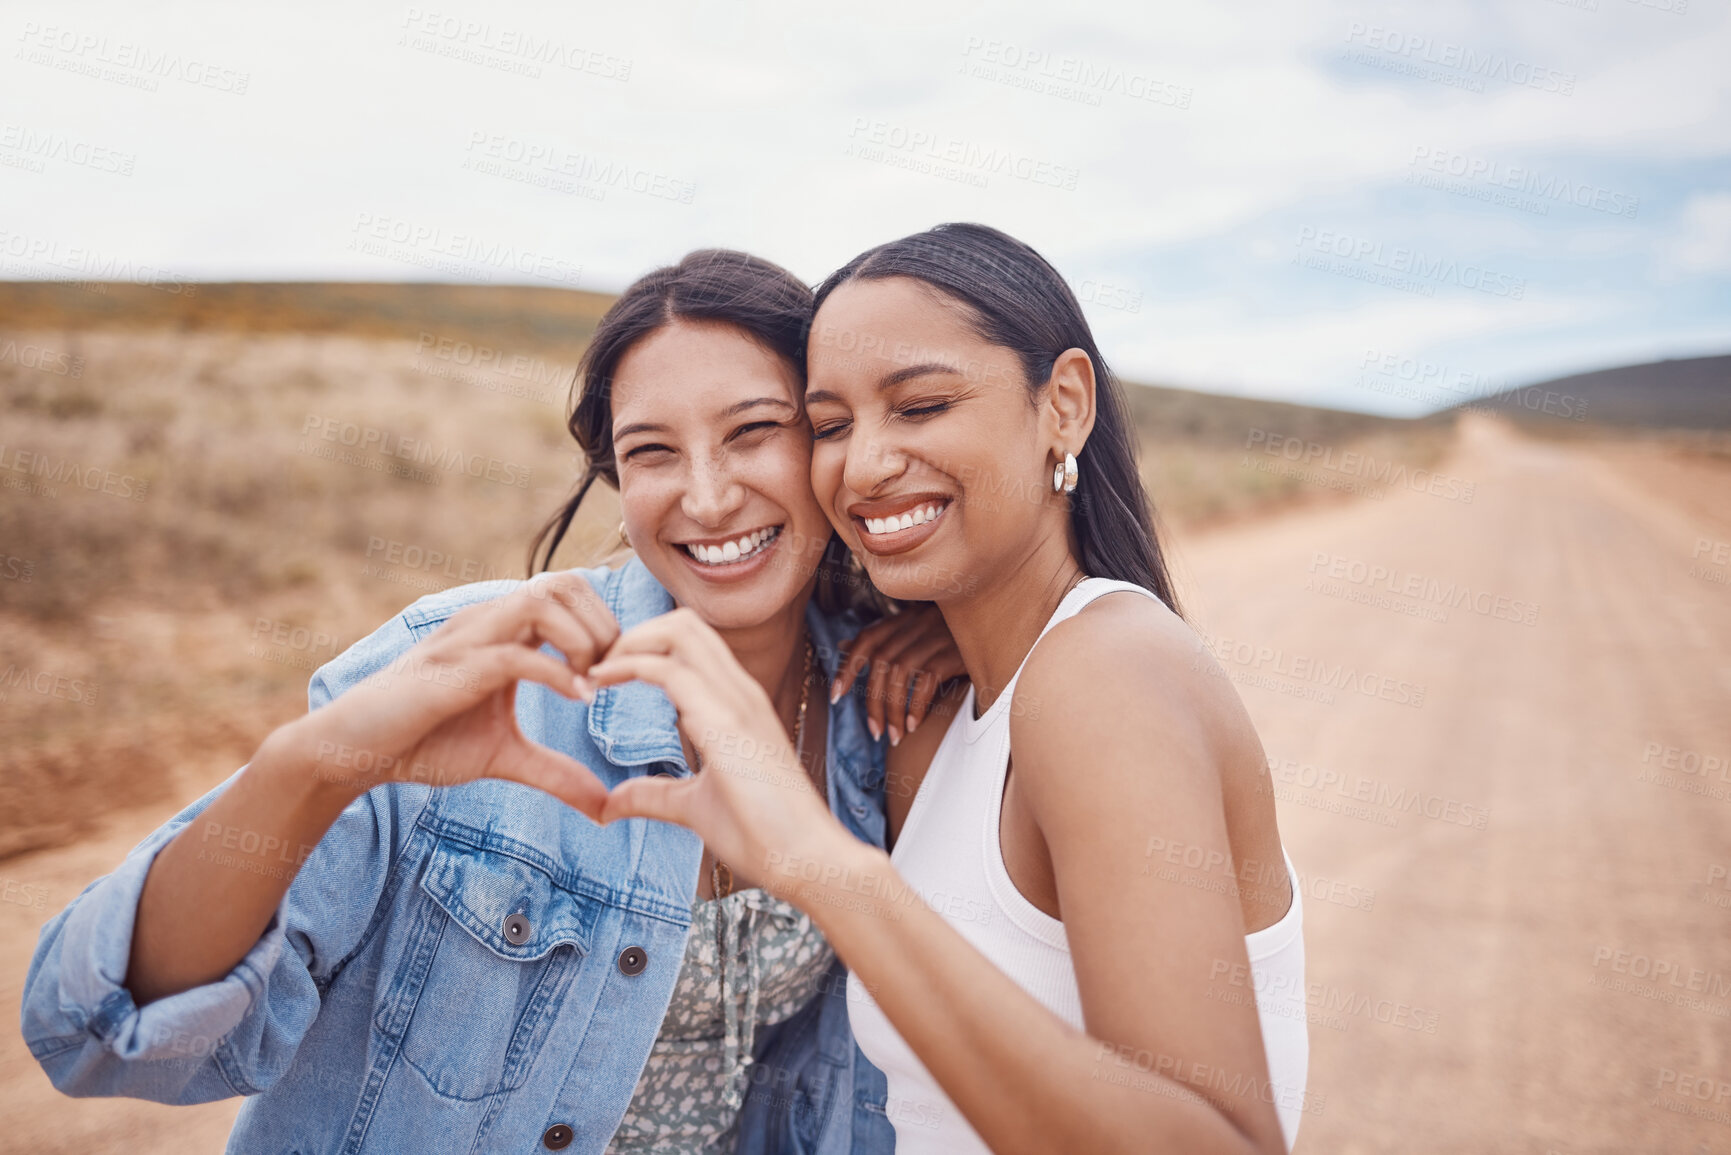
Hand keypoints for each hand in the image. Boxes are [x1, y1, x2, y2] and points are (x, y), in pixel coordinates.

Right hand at [289, 570, 614, 816]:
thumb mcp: (506, 757)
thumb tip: (607, 809)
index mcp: (503, 629)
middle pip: (564, 582)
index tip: (616, 674)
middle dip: (602, 625)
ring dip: (581, 639)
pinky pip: (514, 655)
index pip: (570, 589)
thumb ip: (557, 774)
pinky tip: (576, 700)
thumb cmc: (425, 743)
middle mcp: (487, 621)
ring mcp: (467, 640)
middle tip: (609, 677)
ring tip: (590, 684)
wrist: (354, 752)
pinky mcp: (450, 670)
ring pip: (541, 601)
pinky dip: (555, 674)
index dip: (606, 623)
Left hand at [587, 608, 848, 899]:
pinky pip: (671, 672)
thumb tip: (609, 803)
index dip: (644, 648)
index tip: (605, 677)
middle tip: (596, 669)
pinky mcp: (727, 724)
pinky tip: (601, 686)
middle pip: (684, 623)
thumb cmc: (761, 832)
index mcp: (736, 702)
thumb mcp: (694, 807)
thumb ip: (654, 795)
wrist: (806, 857)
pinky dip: (628, 667)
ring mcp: (736, 701)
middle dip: (633, 633)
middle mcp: (738, 690)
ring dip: (628, 643)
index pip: (690, 643)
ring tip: (594, 673)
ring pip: (679, 631)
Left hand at [830, 604, 967, 744]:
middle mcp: (916, 624)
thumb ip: (881, 638)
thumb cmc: (953, 632)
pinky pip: (927, 680)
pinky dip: (917, 704)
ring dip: (894, 710)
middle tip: (876, 732)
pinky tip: (915, 724)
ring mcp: (935, 636)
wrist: (999, 623)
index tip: (836, 696)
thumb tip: (843, 645)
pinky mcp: (955, 652)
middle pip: (881, 664)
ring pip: (900, 674)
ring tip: (895, 735)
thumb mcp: (917, 629)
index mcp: (903, 619)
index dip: (847, 667)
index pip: (866, 640)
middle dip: (874, 702)